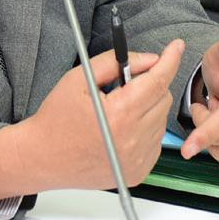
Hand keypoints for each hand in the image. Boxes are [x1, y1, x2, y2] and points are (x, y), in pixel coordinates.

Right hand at [0, 39, 185, 201]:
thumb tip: (148, 59)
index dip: (170, 60)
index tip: (176, 47)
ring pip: (161, 120)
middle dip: (151, 85)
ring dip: (148, 108)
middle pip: (163, 99)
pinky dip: (145, 130)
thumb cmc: (56, 119)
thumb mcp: (78, 79)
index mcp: (118, 114)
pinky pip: (155, 142)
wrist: (42, 158)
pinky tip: (121, 130)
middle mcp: (132, 140)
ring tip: (118, 111)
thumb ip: (114, 63)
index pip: (157, 81)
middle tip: (127, 85)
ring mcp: (136, 159)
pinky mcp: (138, 172)